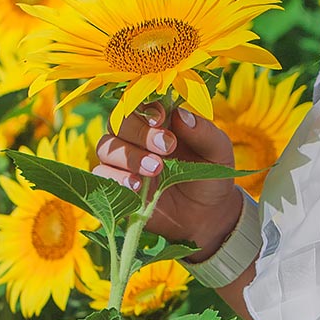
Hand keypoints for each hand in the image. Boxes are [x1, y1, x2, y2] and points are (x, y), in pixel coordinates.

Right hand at [92, 104, 243, 254]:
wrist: (206, 216)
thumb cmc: (211, 176)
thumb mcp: (218, 152)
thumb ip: (204, 132)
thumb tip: (181, 114)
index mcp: (160, 121)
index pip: (141, 103)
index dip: (146, 109)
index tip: (162, 119)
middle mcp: (136, 137)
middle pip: (119, 122)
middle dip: (140, 133)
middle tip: (167, 148)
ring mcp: (123, 161)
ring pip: (106, 147)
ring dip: (128, 156)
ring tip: (156, 169)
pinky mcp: (115, 186)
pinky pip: (101, 175)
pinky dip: (115, 178)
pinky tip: (136, 186)